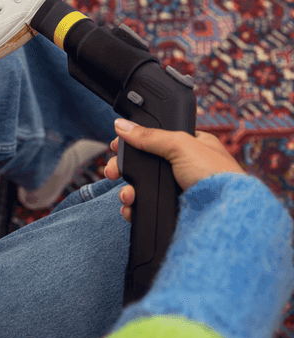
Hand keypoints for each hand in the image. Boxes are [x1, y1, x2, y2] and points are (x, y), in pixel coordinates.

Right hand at [104, 119, 245, 222]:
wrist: (224, 212)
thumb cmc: (217, 175)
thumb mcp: (180, 145)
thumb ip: (149, 135)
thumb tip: (123, 125)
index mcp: (190, 145)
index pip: (154, 138)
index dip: (134, 141)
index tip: (117, 145)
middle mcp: (182, 167)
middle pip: (142, 164)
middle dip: (123, 168)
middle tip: (112, 172)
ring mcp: (175, 190)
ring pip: (140, 187)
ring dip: (127, 190)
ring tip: (127, 195)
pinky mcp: (170, 209)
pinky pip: (144, 206)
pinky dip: (133, 207)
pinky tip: (131, 207)